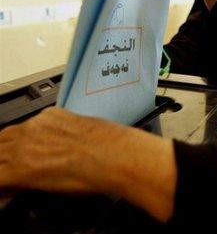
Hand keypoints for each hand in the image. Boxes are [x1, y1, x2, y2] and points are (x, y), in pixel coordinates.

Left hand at [0, 107, 175, 221]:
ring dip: (4, 167)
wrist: (113, 153)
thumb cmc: (109, 143)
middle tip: (12, 170)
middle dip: (4, 154)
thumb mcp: (84, 130)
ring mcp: (26, 146)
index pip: (19, 130)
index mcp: (49, 116)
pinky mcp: (23, 168)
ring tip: (13, 183)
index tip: (18, 156)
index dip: (15, 145)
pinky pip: (0, 177)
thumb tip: (62, 148)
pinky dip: (3, 185)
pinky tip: (10, 193)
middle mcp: (34, 127)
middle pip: (3, 140)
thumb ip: (65, 135)